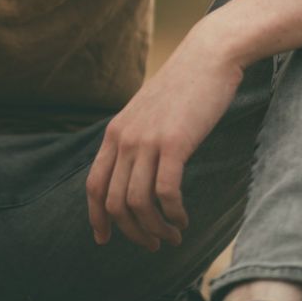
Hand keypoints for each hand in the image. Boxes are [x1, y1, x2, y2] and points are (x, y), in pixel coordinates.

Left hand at [85, 21, 243, 250]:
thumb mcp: (147, 111)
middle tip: (154, 245)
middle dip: (132, 232)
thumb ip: (136, 138)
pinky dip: (173, 215)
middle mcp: (125, 138)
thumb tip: (135, 171)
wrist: (207, 56)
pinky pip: (165, 194)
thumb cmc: (183, 85)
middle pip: (114, 203)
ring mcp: (147, 140)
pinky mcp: (174, 143)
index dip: (97, 218)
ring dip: (155, 230)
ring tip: (173, 236)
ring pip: (138, 204)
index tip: (105, 240)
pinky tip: (184, 218)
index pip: (94, 185)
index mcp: (115, 132)